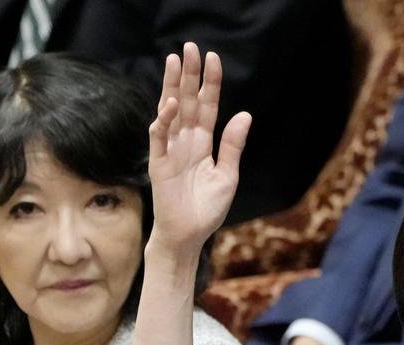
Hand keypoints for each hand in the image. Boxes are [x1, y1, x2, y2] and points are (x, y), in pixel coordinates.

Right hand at [147, 43, 250, 256]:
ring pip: (170, 112)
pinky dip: (164, 121)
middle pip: (188, 102)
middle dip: (190, 75)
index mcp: (203, 144)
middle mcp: (185, 142)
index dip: (210, 84)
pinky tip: (172, 105)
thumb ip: (232, 146)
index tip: (214, 59)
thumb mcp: (227, 176)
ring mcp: (170, 150)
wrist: (189, 236)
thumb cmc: (207, 210)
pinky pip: (159, 137)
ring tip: (175, 61)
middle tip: (190, 48)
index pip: (207, 107)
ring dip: (173, 87)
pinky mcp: (158, 163)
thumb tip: (245, 115)